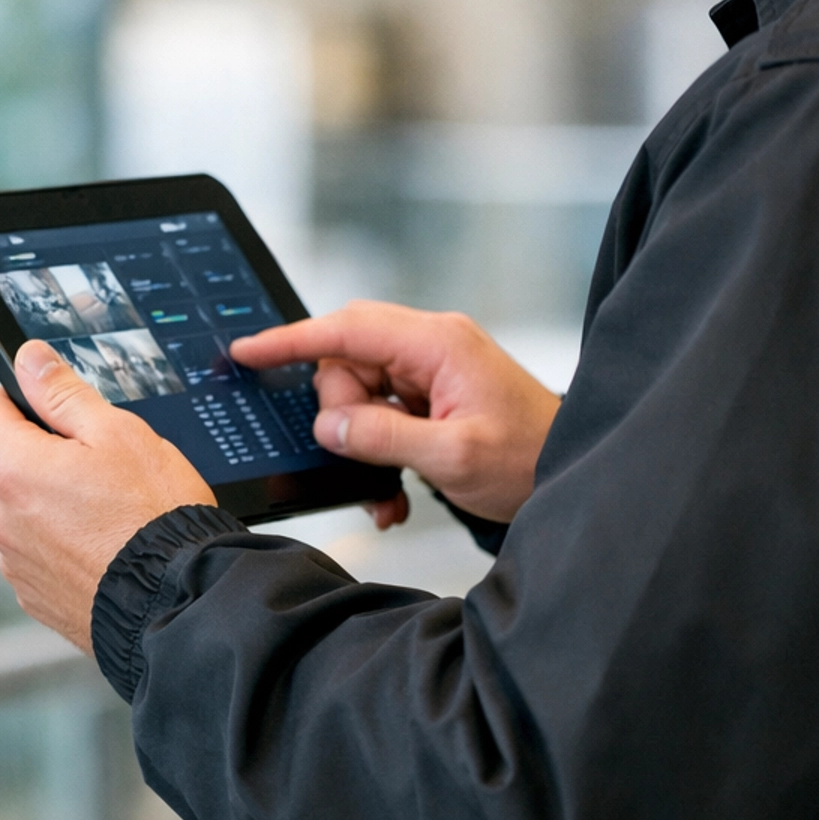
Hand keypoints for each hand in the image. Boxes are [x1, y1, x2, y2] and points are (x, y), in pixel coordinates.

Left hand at [0, 343, 213, 650]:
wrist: (176, 598)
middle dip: (50, 461)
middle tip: (108, 471)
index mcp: (16, 469)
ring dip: (58, 508)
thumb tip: (28, 360)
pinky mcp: (34, 595)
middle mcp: (1, 518)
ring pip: (28, 513)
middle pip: (12, 466)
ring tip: (115, 518)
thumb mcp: (119, 434)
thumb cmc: (155, 515)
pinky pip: (42, 555)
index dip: (21, 400)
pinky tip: (109, 550)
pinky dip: (68, 548)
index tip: (55, 410)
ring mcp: (15, 562)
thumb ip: (64, 394)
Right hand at [231, 303, 560, 525]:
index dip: (292, 339)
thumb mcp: (452, 456)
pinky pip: (383, 413)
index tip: (247, 351)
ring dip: (361, 441)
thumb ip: (383, 437)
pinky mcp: (435, 396)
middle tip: (362, 453)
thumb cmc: (531, 459)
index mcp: (439, 344)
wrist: (571, 475)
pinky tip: (395, 491)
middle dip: (341, 412)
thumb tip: (328, 424)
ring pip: (361, 391)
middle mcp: (433, 347)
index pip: (347, 328)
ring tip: (386, 489)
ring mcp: (434, 371)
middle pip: (348, 360)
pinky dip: (379, 450)